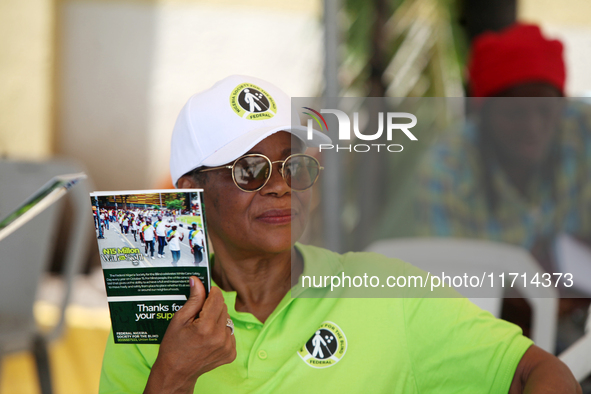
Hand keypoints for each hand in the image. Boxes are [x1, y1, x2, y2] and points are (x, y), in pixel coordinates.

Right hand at [144, 277, 235, 393]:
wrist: (176, 372)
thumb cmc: (174, 346)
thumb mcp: (179, 320)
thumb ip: (193, 299)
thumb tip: (198, 281)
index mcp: (206, 327)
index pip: (217, 298)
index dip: (211, 292)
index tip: (205, 292)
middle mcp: (220, 337)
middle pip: (223, 308)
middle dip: (212, 307)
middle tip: (198, 316)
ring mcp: (227, 346)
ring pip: (227, 320)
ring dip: (217, 320)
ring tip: (202, 329)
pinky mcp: (231, 353)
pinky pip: (229, 333)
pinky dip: (221, 332)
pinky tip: (208, 338)